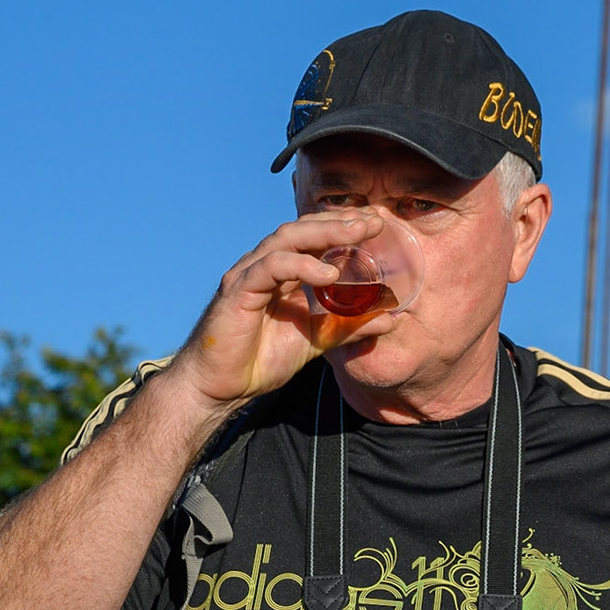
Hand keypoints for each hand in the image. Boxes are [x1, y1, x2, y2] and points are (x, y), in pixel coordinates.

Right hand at [164, 211, 400, 412]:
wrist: (219, 388)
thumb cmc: (263, 359)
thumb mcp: (318, 340)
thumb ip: (350, 326)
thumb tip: (390, 320)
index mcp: (285, 271)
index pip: (316, 235)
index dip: (346, 225)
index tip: (379, 223)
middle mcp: (266, 264)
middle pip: (304, 228)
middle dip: (341, 221)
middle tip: (375, 221)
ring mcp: (249, 273)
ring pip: (288, 238)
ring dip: (326, 232)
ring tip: (359, 234)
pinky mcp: (238, 290)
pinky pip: (271, 267)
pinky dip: (302, 265)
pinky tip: (329, 273)